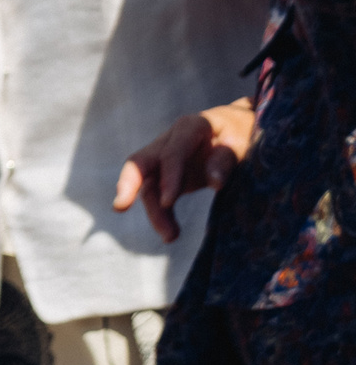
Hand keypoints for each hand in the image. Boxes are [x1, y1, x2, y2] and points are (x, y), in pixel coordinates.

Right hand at [115, 98, 254, 242]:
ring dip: (154, 211)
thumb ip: (226, 159)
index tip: (169, 203)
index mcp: (190, 127)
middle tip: (120, 206)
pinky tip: (171, 233)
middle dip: (128, 183)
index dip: (168, 176)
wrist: (242, 127)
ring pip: (148, 184)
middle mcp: (170, 140)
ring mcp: (166, 157)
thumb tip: (214, 184)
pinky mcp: (169, 174)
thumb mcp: (243, 142)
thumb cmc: (244, 133)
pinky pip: (158, 194)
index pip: (172, 152)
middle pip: (141, 162)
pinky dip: (162, 213)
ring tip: (170, 237)